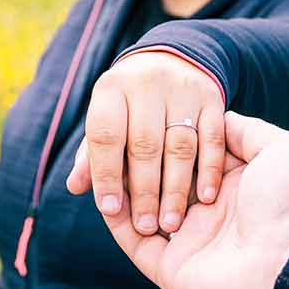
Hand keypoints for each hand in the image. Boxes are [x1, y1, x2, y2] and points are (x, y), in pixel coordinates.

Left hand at [64, 50, 225, 234]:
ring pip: (180, 145)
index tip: (110, 210)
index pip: (105, 134)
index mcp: (111, 89)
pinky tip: (204, 198)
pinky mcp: (212, 99)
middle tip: (145, 226)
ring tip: (171, 223)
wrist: (171, 61)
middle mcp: (145, 85)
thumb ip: (92, 153)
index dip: (105, 174)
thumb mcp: (107, 118)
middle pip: (144, 144)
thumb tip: (75, 187)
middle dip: (144, 190)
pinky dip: (208, 170)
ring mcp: (182, 90)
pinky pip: (212, 138)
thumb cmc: (129, 104)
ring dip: (176, 188)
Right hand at [97, 111, 288, 288]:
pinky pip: (134, 242)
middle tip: (112, 139)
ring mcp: (190, 243)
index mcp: (233, 187)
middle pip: (161, 182)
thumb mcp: (281, 149)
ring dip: (122, 188)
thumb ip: (246, 131)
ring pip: (142, 210)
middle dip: (136, 162)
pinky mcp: (171, 269)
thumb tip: (220, 117)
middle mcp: (210, 214)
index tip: (139, 117)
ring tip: (100, 161)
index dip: (164, 139)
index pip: (187, 159)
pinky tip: (103, 193)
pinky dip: (116, 219)